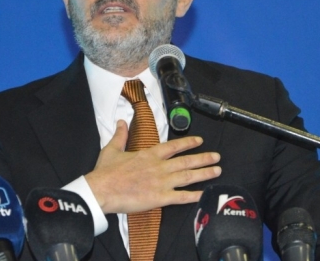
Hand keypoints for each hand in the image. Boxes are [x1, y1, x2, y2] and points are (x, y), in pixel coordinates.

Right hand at [85, 120, 221, 213]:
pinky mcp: (160, 197)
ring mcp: (161, 182)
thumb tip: (121, 121)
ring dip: (204, 173)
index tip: (200, 141)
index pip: (174, 146)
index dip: (188, 143)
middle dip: (203, 158)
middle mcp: (159, 166)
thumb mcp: (112, 149)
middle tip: (217, 157)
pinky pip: (181, 197)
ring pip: (188, 176)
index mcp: (149, 154)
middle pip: (186, 161)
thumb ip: (120, 135)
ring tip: (217, 171)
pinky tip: (204, 194)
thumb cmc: (106, 172)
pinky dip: (194, 196)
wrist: (102, 190)